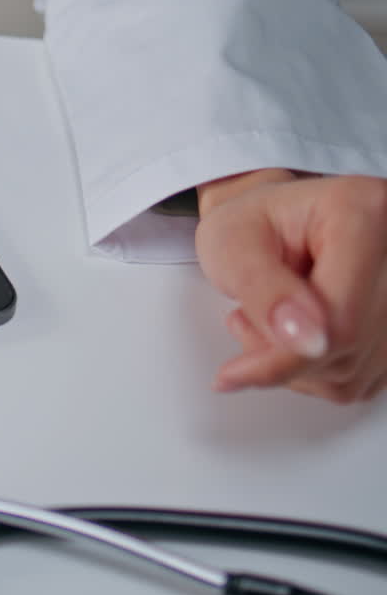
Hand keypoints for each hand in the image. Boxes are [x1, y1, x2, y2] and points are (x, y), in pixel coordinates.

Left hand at [195, 169, 386, 401]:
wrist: (269, 223)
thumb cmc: (252, 224)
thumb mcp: (232, 244)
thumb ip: (264, 291)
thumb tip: (307, 342)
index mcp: (363, 214)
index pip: (341, 316)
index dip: (286, 354)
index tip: (236, 372)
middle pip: (347, 346)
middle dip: (279, 353)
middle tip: (244, 318)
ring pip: (352, 370)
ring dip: (293, 364)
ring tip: (268, 316)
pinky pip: (358, 380)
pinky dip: (314, 371)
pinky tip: (295, 334)